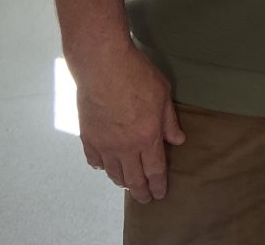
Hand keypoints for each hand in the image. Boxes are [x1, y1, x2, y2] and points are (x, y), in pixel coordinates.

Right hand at [71, 42, 186, 203]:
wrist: (103, 65)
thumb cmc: (137, 75)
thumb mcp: (163, 94)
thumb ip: (169, 121)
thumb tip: (177, 140)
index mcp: (147, 138)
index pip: (154, 170)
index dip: (158, 185)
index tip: (159, 194)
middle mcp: (125, 147)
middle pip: (133, 178)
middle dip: (140, 191)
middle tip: (145, 198)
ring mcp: (104, 144)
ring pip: (113, 173)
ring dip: (121, 182)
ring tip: (127, 185)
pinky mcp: (88, 137)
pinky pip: (95, 160)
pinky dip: (101, 166)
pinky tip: (105, 166)